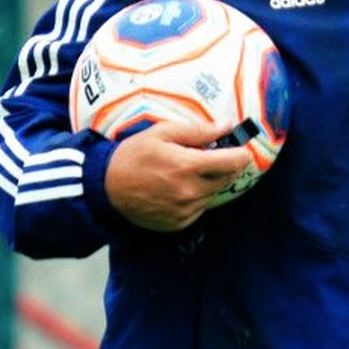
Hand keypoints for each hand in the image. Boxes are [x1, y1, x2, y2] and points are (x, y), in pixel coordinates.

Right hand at [105, 120, 253, 231]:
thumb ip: (197, 131)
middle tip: (210, 156)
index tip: (239, 148)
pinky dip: (197, 197)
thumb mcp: (162, 133)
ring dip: (210, 182)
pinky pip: (200, 208)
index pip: (233, 162)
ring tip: (188, 171)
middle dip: (224, 166)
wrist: (107, 187)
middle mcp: (190, 192)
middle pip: (226, 178)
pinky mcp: (179, 223)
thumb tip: (226, 126)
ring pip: (214, 194)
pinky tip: (179, 187)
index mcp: (188, 166)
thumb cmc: (133, 155)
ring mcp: (185, 211)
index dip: (240, 153)